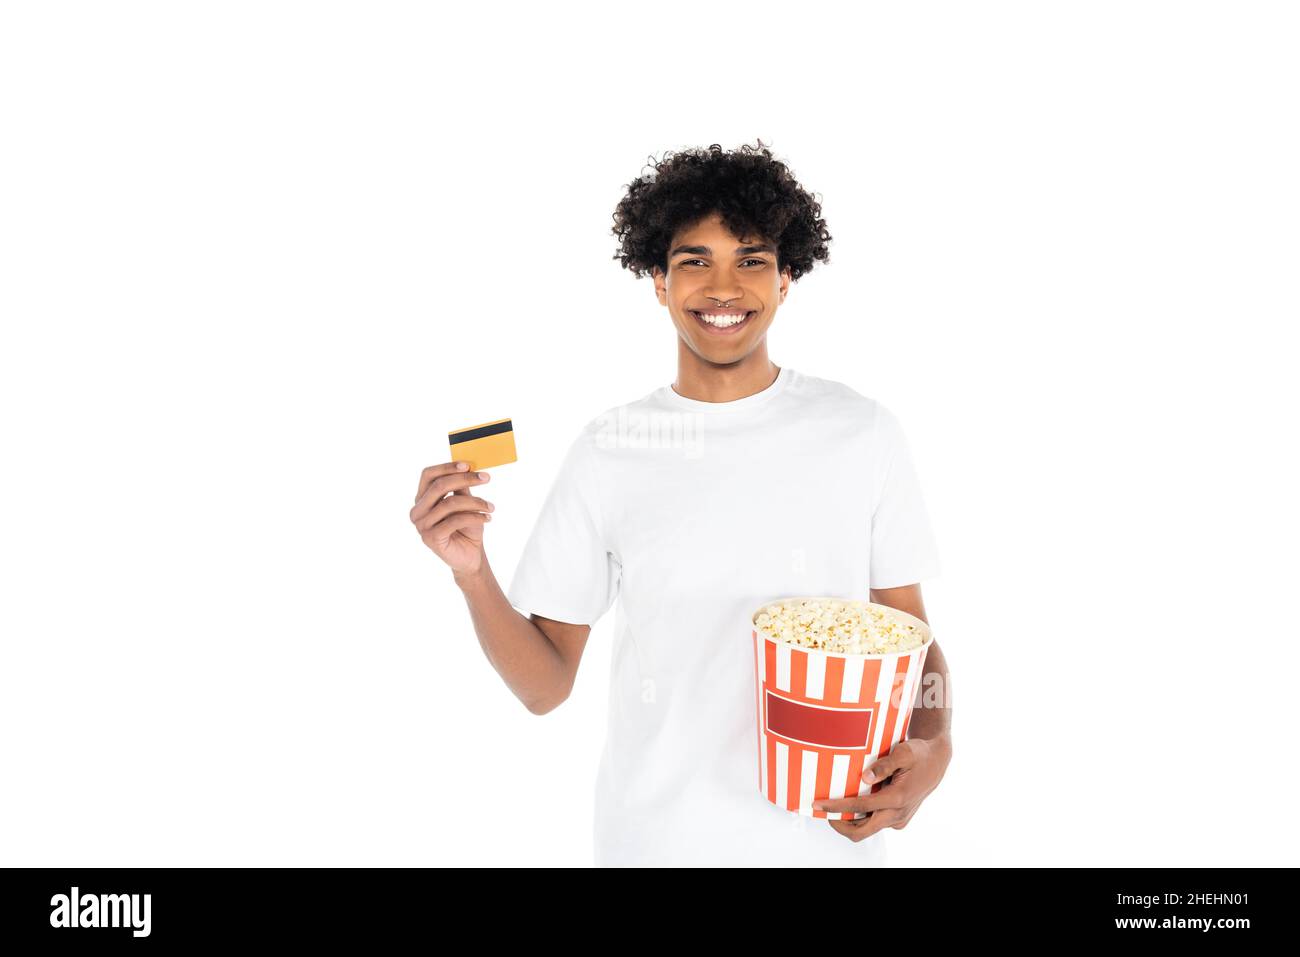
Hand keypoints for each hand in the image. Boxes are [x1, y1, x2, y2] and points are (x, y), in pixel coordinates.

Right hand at [409, 461, 494, 575]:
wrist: (470, 556)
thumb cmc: (466, 527)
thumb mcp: (465, 504)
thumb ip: (461, 488)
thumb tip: (467, 467)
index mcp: (422, 499)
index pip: (428, 475)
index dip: (447, 467)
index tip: (468, 465)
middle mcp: (417, 511)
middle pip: (439, 486)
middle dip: (465, 479)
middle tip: (486, 478)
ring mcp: (422, 526)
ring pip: (450, 503)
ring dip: (475, 502)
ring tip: (491, 507)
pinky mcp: (431, 538)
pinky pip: (455, 520)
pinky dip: (475, 517)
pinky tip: (487, 518)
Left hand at [812, 731, 951, 841]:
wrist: (936, 762)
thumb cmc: (919, 755)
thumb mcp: (903, 752)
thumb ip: (884, 765)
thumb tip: (865, 777)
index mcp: (898, 798)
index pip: (860, 807)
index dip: (836, 807)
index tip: (818, 804)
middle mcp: (897, 814)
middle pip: (861, 831)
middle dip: (839, 825)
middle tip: (822, 811)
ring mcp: (898, 819)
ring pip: (868, 829)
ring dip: (849, 822)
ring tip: (833, 807)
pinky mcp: (898, 819)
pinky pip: (875, 823)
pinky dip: (861, 818)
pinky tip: (852, 803)